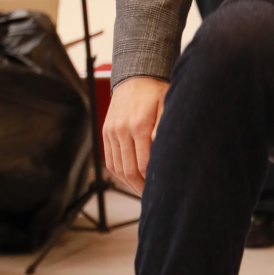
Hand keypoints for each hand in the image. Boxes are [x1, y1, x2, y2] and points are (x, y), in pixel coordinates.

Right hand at [103, 76, 168, 192]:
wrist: (136, 77)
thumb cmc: (157, 93)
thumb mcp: (168, 107)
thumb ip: (164, 129)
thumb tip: (162, 150)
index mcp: (139, 126)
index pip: (144, 164)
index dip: (152, 181)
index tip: (162, 189)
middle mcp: (122, 130)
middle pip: (129, 170)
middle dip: (141, 187)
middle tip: (152, 197)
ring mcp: (111, 132)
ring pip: (117, 168)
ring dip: (129, 183)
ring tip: (142, 191)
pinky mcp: (105, 132)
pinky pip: (109, 160)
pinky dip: (119, 173)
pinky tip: (131, 179)